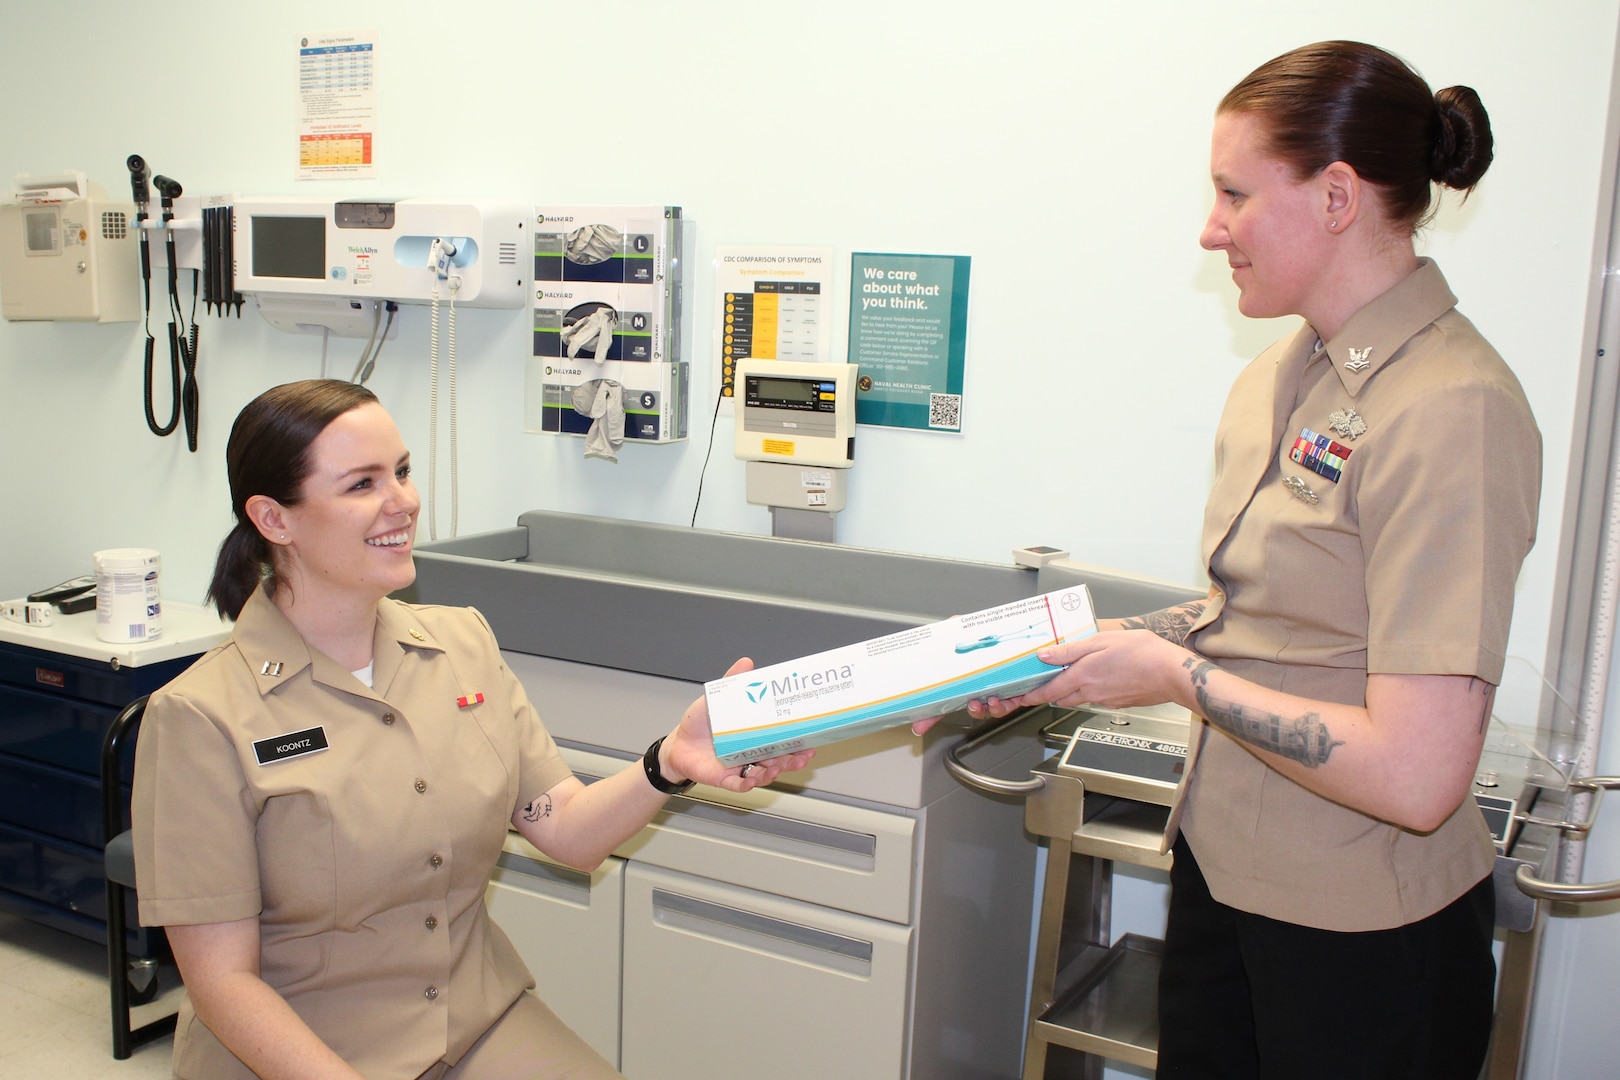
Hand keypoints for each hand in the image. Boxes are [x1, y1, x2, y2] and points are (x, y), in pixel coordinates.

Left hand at [663, 658, 815, 791]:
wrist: (677, 745)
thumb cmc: (699, 724)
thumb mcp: (716, 700)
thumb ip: (732, 682)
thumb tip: (746, 663)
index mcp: (755, 735)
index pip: (782, 739)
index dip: (798, 741)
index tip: (810, 739)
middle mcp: (751, 753)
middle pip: (780, 759)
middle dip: (794, 759)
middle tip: (804, 756)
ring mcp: (740, 767)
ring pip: (764, 774)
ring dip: (774, 772)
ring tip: (778, 768)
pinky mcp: (726, 778)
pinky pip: (740, 785)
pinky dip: (748, 784)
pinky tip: (752, 779)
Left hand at [1015, 629, 1194, 711]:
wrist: (1173, 674)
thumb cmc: (1143, 653)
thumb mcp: (1102, 640)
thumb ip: (1070, 649)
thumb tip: (1044, 655)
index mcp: (1084, 676)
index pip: (1049, 691)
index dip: (1032, 696)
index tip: (1021, 697)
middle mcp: (1092, 692)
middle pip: (1061, 698)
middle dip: (1048, 694)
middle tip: (1039, 688)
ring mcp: (1106, 700)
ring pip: (1079, 698)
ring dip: (1069, 691)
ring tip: (1069, 676)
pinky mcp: (1119, 703)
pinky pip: (1097, 698)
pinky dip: (1091, 690)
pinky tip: (1100, 676)